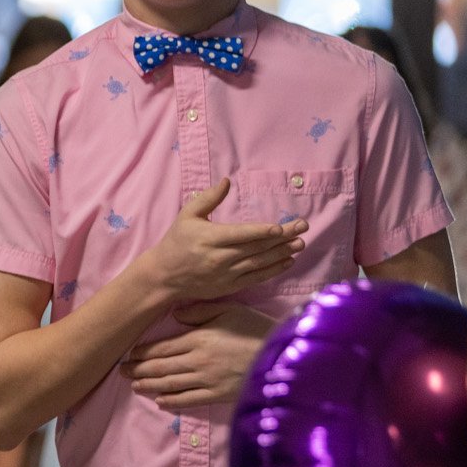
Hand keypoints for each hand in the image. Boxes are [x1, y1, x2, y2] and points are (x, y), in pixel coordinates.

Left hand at [122, 300, 276, 408]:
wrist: (284, 355)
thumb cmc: (257, 329)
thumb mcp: (230, 310)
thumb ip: (200, 311)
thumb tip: (175, 316)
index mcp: (198, 339)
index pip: (161, 348)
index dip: (142, 353)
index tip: (129, 354)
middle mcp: (197, 361)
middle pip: (160, 367)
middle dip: (138, 370)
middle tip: (122, 371)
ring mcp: (206, 381)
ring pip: (169, 385)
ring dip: (149, 385)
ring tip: (134, 385)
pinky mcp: (217, 395)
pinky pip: (188, 400)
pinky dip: (171, 402)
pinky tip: (159, 401)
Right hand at [138, 178, 306, 302]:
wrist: (163, 276)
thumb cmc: (176, 242)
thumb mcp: (186, 216)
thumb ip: (208, 198)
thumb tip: (227, 181)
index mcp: (209, 238)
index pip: (241, 234)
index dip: (262, 231)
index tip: (281, 227)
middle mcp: (220, 257)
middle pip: (256, 247)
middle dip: (282, 238)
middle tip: (302, 228)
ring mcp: (226, 274)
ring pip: (259, 263)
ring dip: (282, 253)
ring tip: (300, 243)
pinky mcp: (230, 285)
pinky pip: (256, 278)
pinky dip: (273, 270)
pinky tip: (287, 261)